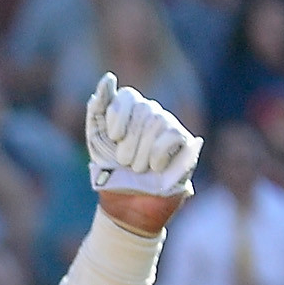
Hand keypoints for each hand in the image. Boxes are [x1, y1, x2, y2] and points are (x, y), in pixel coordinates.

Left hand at [85, 73, 200, 231]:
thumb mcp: (97, 140)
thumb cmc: (109, 173)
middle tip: (125, 162)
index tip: (113, 136)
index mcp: (131, 112)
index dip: (118, 115)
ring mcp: (170, 128)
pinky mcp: (186, 145)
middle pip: (142, 112)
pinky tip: (155, 167)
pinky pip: (172, 136)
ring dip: (140, 154)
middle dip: (128, 143)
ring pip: (156, 124)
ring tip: (138, 169)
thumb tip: (107, 79)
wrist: (124, 206)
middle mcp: (153, 115)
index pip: (127, 96)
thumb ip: (98, 109)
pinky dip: (158, 155)